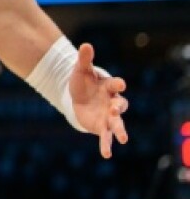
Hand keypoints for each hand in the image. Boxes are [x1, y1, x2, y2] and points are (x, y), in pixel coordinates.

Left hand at [69, 42, 128, 157]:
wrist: (76, 97)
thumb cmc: (83, 82)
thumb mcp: (80, 70)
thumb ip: (85, 59)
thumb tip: (86, 44)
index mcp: (109, 86)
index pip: (116, 84)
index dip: (118, 84)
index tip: (120, 84)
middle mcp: (112, 102)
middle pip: (120, 105)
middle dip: (119, 108)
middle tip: (116, 110)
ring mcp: (108, 116)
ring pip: (117, 124)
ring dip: (119, 130)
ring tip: (122, 139)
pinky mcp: (101, 127)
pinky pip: (105, 137)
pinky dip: (106, 145)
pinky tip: (106, 154)